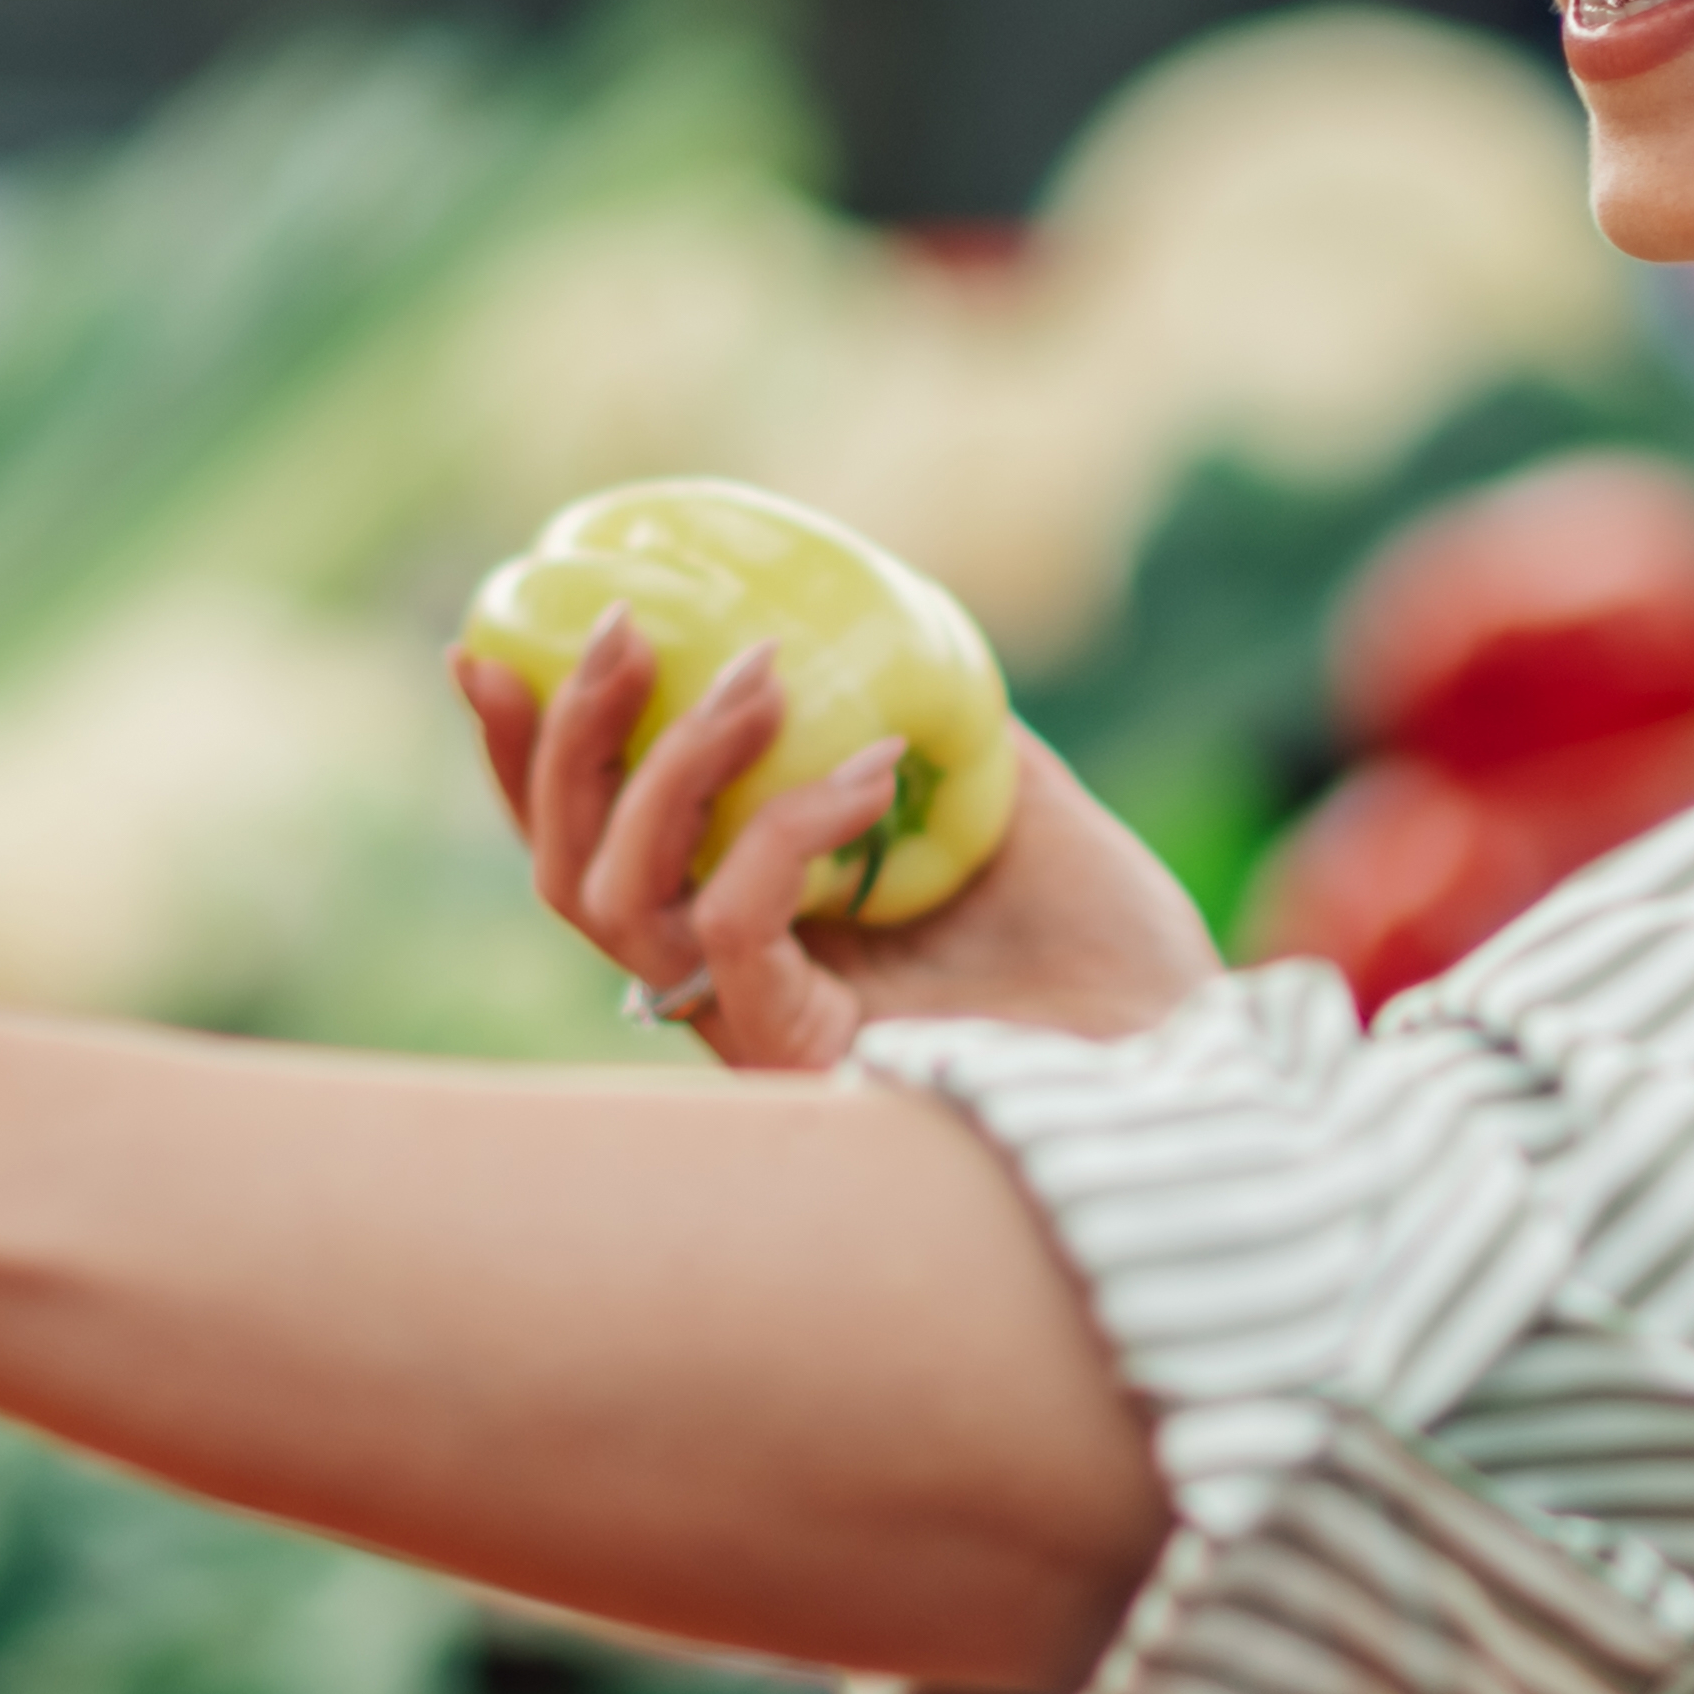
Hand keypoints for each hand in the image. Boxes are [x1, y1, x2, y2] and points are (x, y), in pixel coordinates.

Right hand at [455, 616, 1225, 1078]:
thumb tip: (881, 623)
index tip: (494, 640)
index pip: (599, 845)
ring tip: (756, 670)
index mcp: (757, 934)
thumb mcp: (1011, 804)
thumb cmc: (1118, 964)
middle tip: (615, 625)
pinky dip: (784, 826)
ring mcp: (759, 1031)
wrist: (1200, 1070)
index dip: (525, 756)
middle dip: (567, 740)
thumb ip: (934, 728)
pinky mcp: (800, 1059)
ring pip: (618, 897)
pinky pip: (735, 926)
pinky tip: (874, 771)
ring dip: (668, 762)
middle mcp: (733, 991)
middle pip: (570, 872)